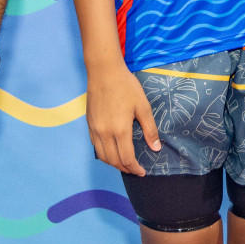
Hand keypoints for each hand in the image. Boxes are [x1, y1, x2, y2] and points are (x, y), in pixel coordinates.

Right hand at [86, 61, 159, 175]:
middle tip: (135, 170)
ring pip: (102, 156)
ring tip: (124, 163)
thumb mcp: (143, 106)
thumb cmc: (126, 86)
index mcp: (119, 130)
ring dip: (113, 163)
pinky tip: (112, 150)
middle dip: (125, 168)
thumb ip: (149, 129)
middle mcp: (104, 133)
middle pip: (113, 161)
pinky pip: (95, 146)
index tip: (142, 172)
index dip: (135, 168)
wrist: (104, 71)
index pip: (126, 159)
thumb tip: (155, 148)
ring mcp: (94, 129)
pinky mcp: (89, 124)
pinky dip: (104, 153)